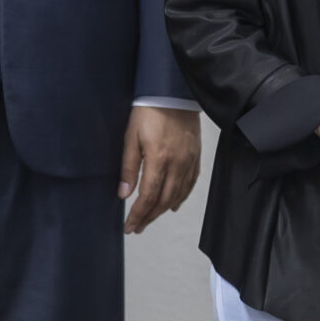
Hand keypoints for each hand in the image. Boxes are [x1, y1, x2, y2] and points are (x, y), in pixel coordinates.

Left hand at [119, 105, 200, 233]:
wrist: (172, 93)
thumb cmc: (149, 111)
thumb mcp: (131, 137)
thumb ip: (128, 167)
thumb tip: (124, 194)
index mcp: (159, 160)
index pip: (148, 197)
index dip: (138, 215)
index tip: (129, 227)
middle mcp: (177, 164)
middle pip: (164, 200)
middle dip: (149, 217)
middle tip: (137, 227)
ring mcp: (189, 161)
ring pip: (178, 195)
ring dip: (163, 210)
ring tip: (151, 218)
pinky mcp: (195, 156)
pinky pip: (190, 183)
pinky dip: (181, 197)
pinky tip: (173, 205)